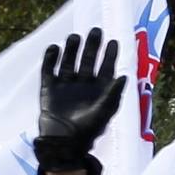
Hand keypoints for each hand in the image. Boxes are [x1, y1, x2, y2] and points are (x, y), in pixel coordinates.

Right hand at [36, 28, 126, 170]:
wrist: (63, 143)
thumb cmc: (88, 130)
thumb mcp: (105, 111)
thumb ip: (114, 93)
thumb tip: (124, 76)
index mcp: (99, 90)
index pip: (106, 67)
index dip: (110, 55)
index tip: (113, 42)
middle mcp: (83, 84)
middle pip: (88, 59)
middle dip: (92, 45)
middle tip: (96, 31)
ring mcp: (66, 85)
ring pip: (69, 61)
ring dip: (72, 48)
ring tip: (75, 37)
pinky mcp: (49, 89)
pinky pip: (49, 70)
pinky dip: (51, 58)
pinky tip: (54, 48)